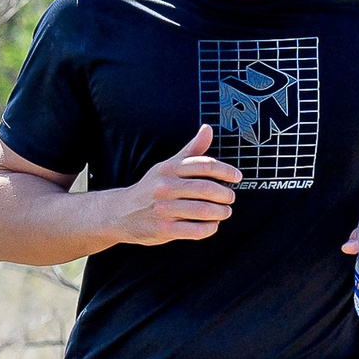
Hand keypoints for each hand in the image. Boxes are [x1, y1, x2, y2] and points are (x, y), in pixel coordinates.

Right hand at [113, 127, 241, 245]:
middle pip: (206, 188)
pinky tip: (212, 225)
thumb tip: (207, 128)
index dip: (226, 171)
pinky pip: (195, 230)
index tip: (237, 177)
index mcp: (169, 168)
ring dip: (220, 212)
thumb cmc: (151, 188)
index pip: (204, 165)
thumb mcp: (168, 166)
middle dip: (225, 194)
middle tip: (230, 198)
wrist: (121, 213)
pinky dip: (210, 228)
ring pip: (203, 210)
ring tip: (225, 212)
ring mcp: (164, 208)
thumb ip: (191, 150)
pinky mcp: (164, 229)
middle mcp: (165, 187)